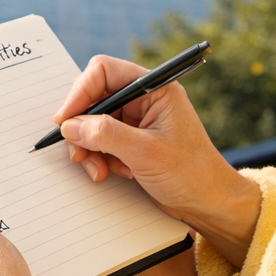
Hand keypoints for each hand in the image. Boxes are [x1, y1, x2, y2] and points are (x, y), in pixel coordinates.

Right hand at [56, 55, 262, 266]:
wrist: (210, 204)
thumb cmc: (191, 174)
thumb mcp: (145, 153)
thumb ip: (105, 135)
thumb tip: (70, 127)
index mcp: (156, 88)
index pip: (104, 71)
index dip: (80, 92)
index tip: (65, 120)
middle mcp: (145, 99)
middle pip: (95, 98)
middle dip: (83, 127)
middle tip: (78, 152)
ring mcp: (138, 121)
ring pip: (94, 123)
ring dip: (90, 147)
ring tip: (99, 171)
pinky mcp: (133, 141)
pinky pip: (102, 141)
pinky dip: (100, 157)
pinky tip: (114, 173)